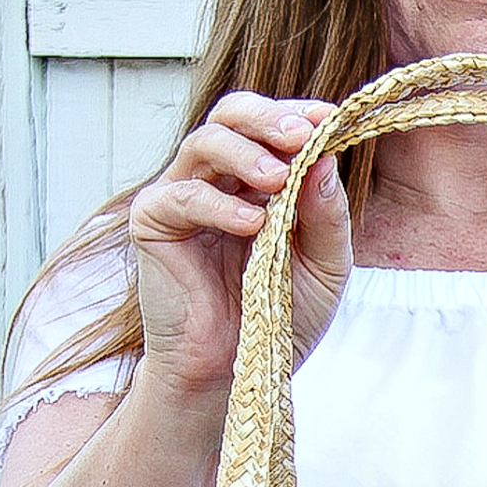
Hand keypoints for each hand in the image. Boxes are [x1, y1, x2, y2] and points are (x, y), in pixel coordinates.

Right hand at [129, 91, 352, 395]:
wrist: (237, 371)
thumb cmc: (280, 319)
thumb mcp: (323, 267)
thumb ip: (327, 216)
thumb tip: (326, 157)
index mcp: (256, 182)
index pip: (270, 128)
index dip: (298, 114)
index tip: (333, 117)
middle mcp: (217, 180)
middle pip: (231, 116)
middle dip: (269, 118)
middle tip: (301, 134)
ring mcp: (182, 197)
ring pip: (204, 143)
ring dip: (245, 153)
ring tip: (278, 178)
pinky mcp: (154, 224)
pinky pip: (183, 196)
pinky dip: (220, 205)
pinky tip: (252, 224)